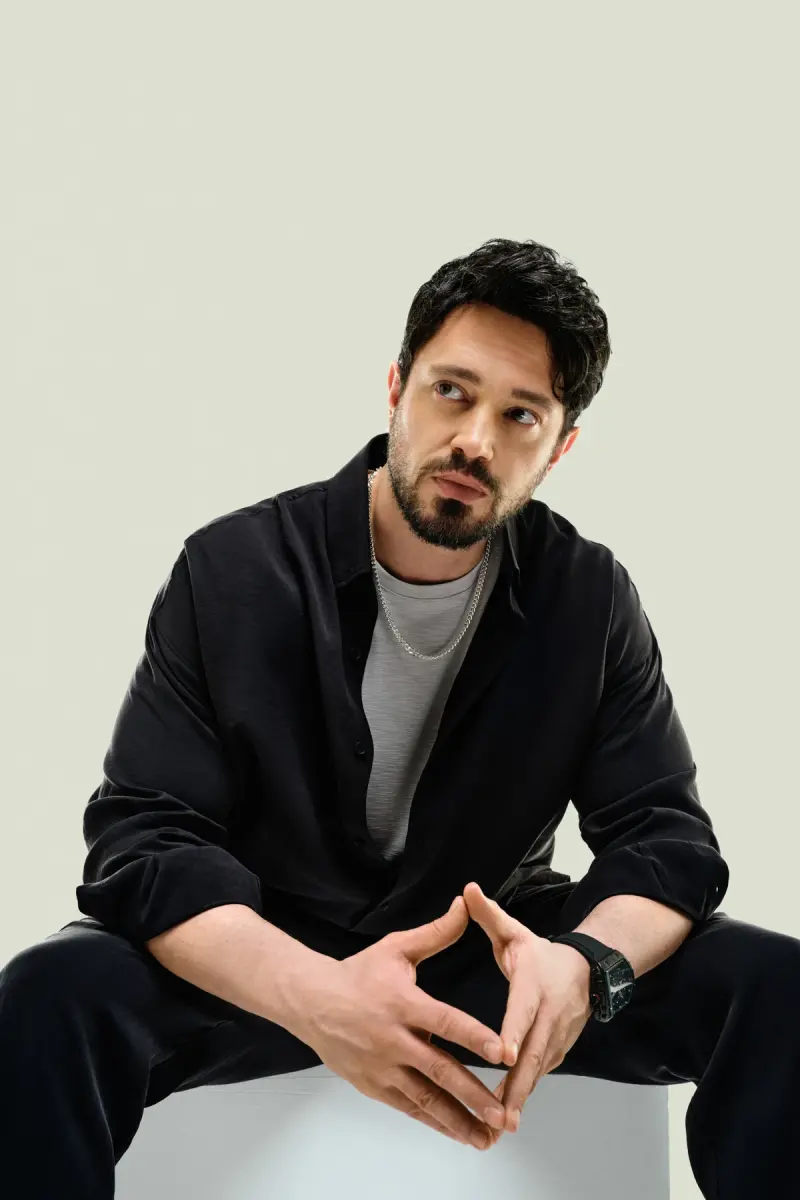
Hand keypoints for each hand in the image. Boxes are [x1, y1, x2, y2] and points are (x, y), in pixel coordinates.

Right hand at [290, 896, 510, 1148]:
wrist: (310, 1001)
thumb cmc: (358, 973)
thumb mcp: (396, 948)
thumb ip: (435, 933)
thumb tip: (465, 906)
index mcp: (403, 1004)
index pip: (446, 1022)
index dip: (475, 1037)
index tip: (503, 1053)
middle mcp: (394, 1040)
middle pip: (440, 1071)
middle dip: (474, 1096)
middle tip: (503, 1115)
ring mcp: (382, 1068)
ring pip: (425, 1099)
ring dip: (458, 1120)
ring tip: (487, 1138)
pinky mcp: (374, 1086)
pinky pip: (409, 1108)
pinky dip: (434, 1122)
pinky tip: (458, 1133)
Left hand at [463, 881, 592, 1134]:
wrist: (587, 970)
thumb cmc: (541, 954)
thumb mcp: (515, 933)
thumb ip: (488, 915)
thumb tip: (466, 890)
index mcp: (534, 986)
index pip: (523, 1011)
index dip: (515, 1033)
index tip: (505, 1055)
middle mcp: (549, 1015)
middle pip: (534, 1054)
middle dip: (518, 1085)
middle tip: (500, 1114)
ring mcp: (557, 1036)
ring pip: (538, 1071)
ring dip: (521, 1098)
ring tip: (499, 1125)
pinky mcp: (557, 1050)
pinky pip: (540, 1075)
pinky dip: (525, 1095)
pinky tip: (506, 1116)